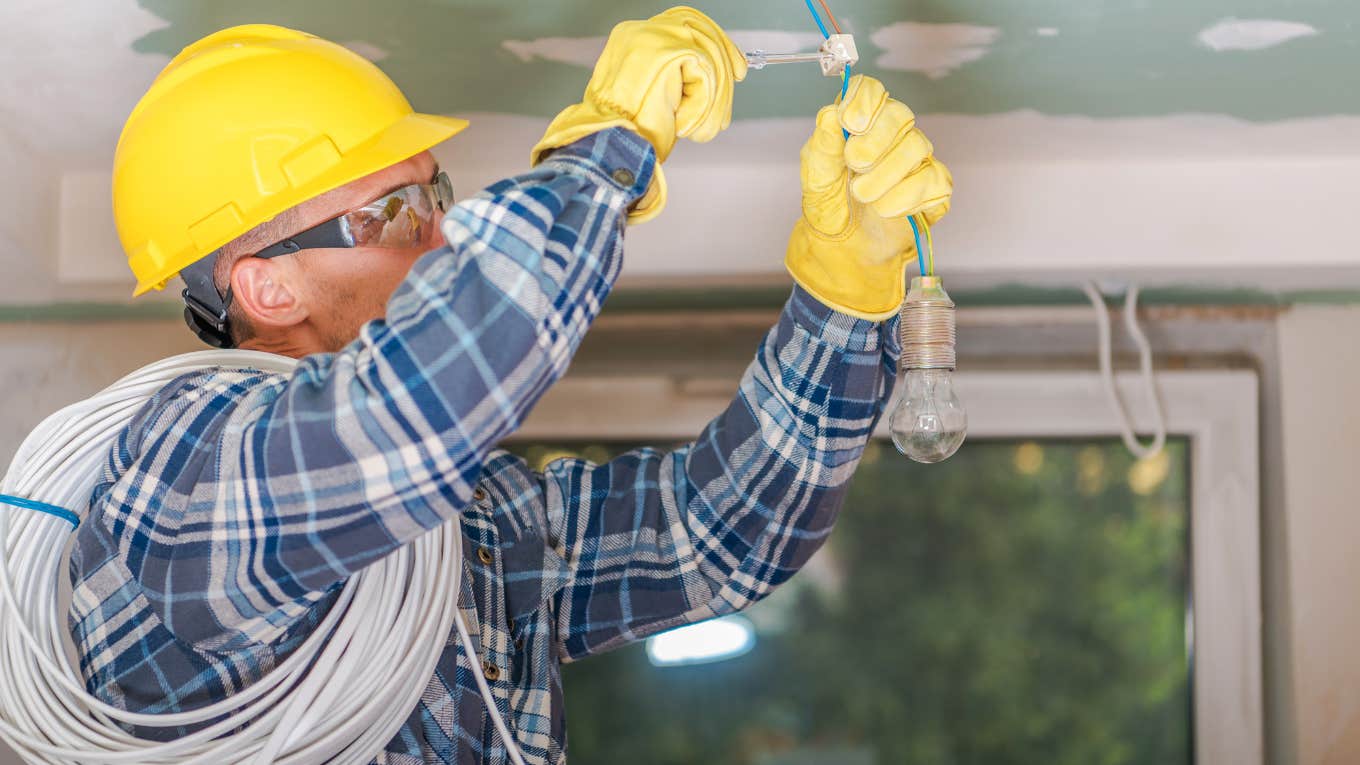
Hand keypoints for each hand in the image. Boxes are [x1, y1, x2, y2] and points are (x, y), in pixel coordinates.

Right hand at [530, 6, 747, 222]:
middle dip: (726, 57)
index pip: (683, 24)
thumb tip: (711, 74)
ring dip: (713, 97)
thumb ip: (674, 77)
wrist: (610, 146)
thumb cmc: (626, 132)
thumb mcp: (651, 95)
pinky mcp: (667, 52)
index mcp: (632, 38)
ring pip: (708, 55)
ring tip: (699, 128)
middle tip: (739, 76)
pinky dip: (702, 104)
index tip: (735, 64)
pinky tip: (684, 123)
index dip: (714, 41)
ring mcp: (653, 37)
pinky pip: (705, 73)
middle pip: (701, 31)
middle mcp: (641, 31)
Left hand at [785, 75, 952, 319]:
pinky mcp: (934, 189)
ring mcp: (917, 161)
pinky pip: (934, 181)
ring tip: (863, 195)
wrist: (844, 246)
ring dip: (886, 174)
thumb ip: (823, 144)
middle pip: (900, 115)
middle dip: (875, 140)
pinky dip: (907, 197)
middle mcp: (894, 135)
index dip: (864, 101)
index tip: (850, 123)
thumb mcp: (815, 174)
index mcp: (862, 123)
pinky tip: (886, 208)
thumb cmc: (831, 202)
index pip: (871, 91)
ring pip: (917, 148)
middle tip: (854, 164)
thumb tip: (831, 114)